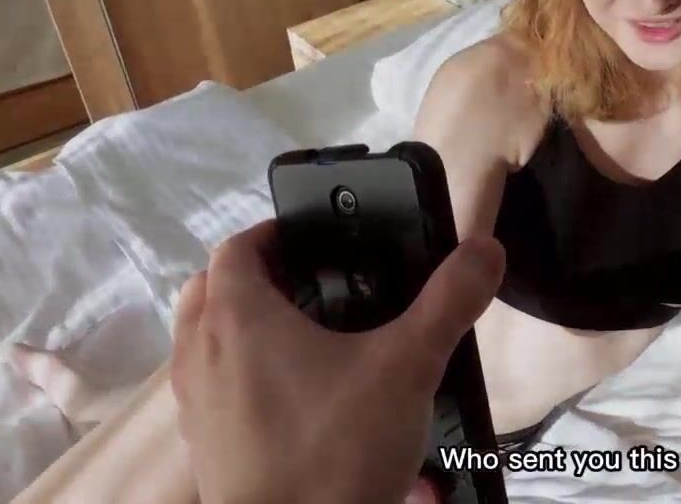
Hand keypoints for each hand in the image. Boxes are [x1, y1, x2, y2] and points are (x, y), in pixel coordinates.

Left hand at [171, 219, 504, 503]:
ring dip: (243, 328)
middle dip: (257, 278)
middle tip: (313, 283)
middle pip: (212, 291)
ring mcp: (196, 406)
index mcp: (237, 317)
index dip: (275, 231)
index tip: (318, 236)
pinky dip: (244, 379)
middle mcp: (200, 354)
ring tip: (306, 341)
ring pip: (206, 344)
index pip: (238, 246)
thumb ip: (449, 302)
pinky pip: (215, 392)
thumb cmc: (336, 447)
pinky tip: (300, 400)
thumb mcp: (409, 366)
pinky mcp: (207, 449)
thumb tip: (484, 249)